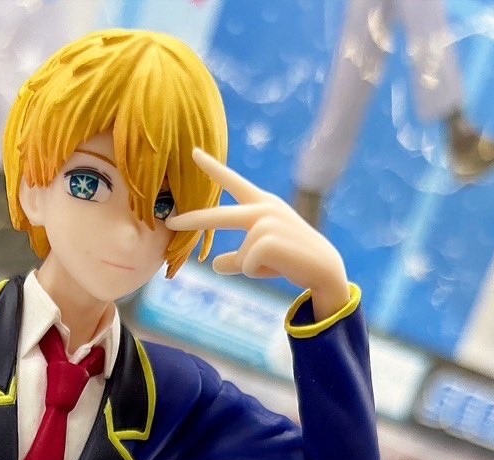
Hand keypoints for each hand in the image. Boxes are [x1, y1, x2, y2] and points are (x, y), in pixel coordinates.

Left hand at [168, 149, 349, 319]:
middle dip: (193, 221)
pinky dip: (257, 272)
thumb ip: (236, 259)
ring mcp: (267, 220)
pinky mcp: (268, 237)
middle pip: (218, 216)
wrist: (323, 268)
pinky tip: (279, 265)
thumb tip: (215, 265)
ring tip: (277, 263)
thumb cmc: (290, 261)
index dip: (213, 168)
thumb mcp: (259, 258)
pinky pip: (246, 263)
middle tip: (169, 221)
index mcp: (262, 205)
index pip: (234, 182)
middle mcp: (263, 208)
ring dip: (252, 267)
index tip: (194, 153)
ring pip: (240, 254)